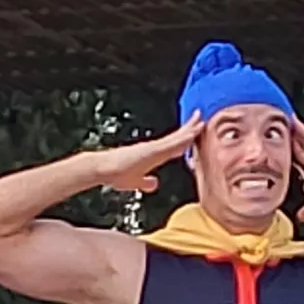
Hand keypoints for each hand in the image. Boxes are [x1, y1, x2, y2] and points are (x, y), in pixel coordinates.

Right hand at [81, 121, 200, 194]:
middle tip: (201, 119)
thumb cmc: (115, 175)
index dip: (185, 140)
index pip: (174, 146)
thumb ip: (145, 182)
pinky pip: (170, 143)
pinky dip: (182, 138)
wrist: (102, 169)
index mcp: (153, 156)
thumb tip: (153, 184)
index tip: (194, 133)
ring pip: (176, 138)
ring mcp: (153, 148)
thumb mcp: (135, 182)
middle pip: (177, 138)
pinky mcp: (151, 149)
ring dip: (189, 130)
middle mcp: (154, 149)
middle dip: (190, 129)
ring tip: (201, 121)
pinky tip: (191, 134)